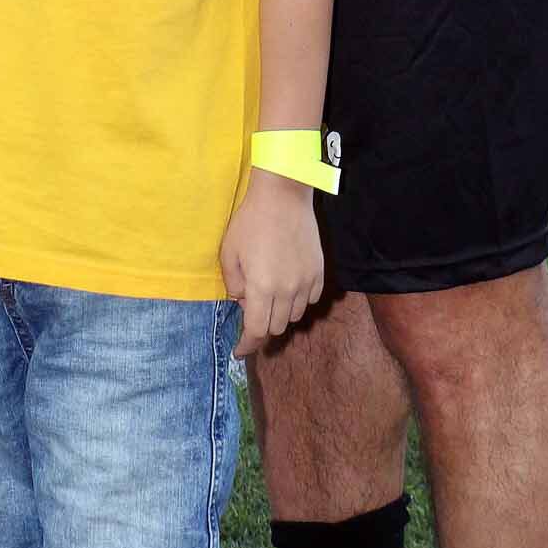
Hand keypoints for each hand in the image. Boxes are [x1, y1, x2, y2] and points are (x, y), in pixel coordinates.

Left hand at [221, 173, 324, 353]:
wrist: (283, 196)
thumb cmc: (250, 221)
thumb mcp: (229, 252)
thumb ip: (233, 284)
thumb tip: (242, 301)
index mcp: (261, 288)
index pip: (256, 330)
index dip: (247, 345)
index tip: (239, 351)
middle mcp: (286, 291)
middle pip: (276, 327)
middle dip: (261, 327)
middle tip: (251, 312)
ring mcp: (306, 282)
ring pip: (294, 316)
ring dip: (280, 314)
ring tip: (269, 296)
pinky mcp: (319, 273)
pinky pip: (309, 300)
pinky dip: (297, 302)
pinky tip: (287, 287)